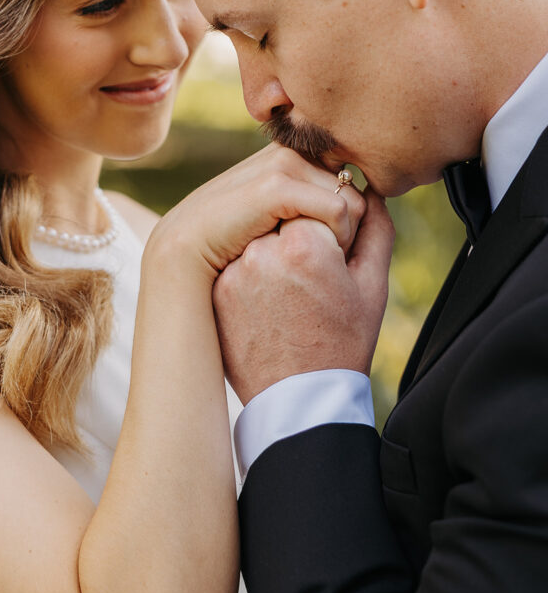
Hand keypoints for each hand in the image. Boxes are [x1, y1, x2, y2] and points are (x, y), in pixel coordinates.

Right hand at [143, 143, 366, 286]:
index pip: (347, 178)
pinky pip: (338, 210)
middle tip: (326, 260)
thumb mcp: (273, 221)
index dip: (350, 214)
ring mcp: (280, 163)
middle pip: (355, 188)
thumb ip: (307, 201)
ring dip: (345, 236)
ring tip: (317, 262)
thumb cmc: (228, 248)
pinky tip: (313, 261)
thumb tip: (365, 200)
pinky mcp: (276, 184)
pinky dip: (337, 238)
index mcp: (288, 155)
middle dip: (351, 227)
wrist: (183, 259)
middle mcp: (287, 151)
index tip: (333, 248)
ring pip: (353, 199)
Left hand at [213, 187, 393, 403]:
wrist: (298, 402)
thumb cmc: (342, 344)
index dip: (334, 228)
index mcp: (305, 244)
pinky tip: (269, 300)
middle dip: (302, 231)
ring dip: (275, 246)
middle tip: (311, 278)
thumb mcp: (372, 287)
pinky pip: (238, 256)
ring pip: (260, 232)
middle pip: (287, 212)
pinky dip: (254, 267)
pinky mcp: (216, 287)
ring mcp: (233, 269)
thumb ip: (375, 228)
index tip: (337, 260)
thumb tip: (366, 190)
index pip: (319, 201)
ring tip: (290, 291)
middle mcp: (262, 250)